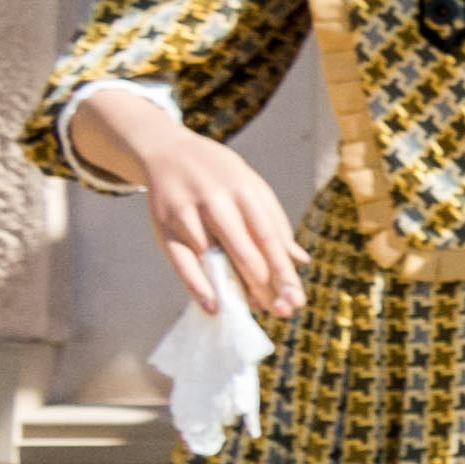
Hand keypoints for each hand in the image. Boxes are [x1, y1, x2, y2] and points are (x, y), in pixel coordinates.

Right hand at [96, 105, 304, 323]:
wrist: (167, 151)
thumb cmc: (221, 177)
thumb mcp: (251, 189)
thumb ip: (274, 223)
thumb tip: (301, 260)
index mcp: (245, 190)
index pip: (269, 236)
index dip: (283, 269)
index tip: (297, 297)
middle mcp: (216, 200)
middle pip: (244, 249)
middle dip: (265, 284)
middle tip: (282, 312)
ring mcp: (187, 212)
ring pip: (214, 257)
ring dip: (235, 288)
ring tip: (255, 310)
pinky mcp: (163, 225)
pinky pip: (181, 261)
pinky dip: (197, 285)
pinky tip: (213, 306)